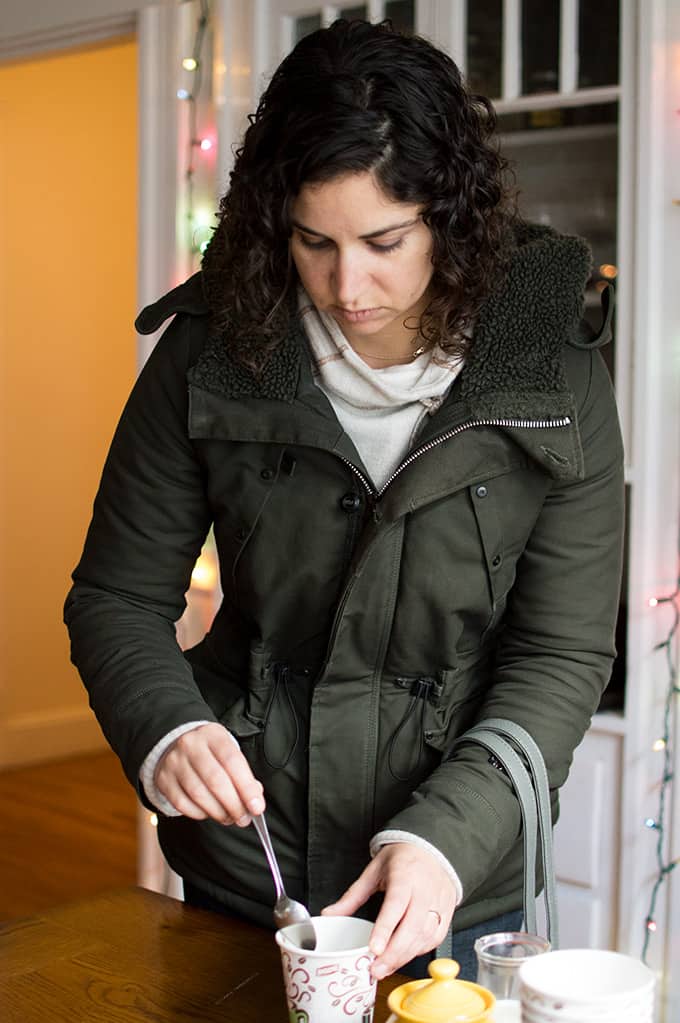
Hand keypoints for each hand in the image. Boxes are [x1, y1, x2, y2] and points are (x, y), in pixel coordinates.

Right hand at [154, 723, 264, 825]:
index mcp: (213, 735)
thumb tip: (254, 799)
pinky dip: (199, 814)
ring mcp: (174, 763)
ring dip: (218, 812)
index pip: (232, 761)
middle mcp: (191, 746)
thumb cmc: (209, 751)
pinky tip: (209, 813)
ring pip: (198, 794)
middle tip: (244, 818)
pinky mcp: (163, 780)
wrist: (175, 742)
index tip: (257, 807)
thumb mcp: (227, 750)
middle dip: (234, 804)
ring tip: (229, 818)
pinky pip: (182, 804)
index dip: (247, 787)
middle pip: (215, 780)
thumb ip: (242, 773)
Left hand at [321, 843, 455, 978]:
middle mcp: (425, 889)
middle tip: (375, 969)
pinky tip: (404, 956)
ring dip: (405, 956)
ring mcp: (439, 902)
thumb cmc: (401, 859)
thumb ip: (352, 896)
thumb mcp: (373, 871)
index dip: (386, 928)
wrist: (430, 849)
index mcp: (405, 875)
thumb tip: (330, 914)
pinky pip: (435, 938)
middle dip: (394, 953)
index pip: (396, 904)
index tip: (374, 949)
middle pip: (413, 926)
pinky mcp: (447, 912)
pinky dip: (419, 951)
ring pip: (425, 936)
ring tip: (385, 967)